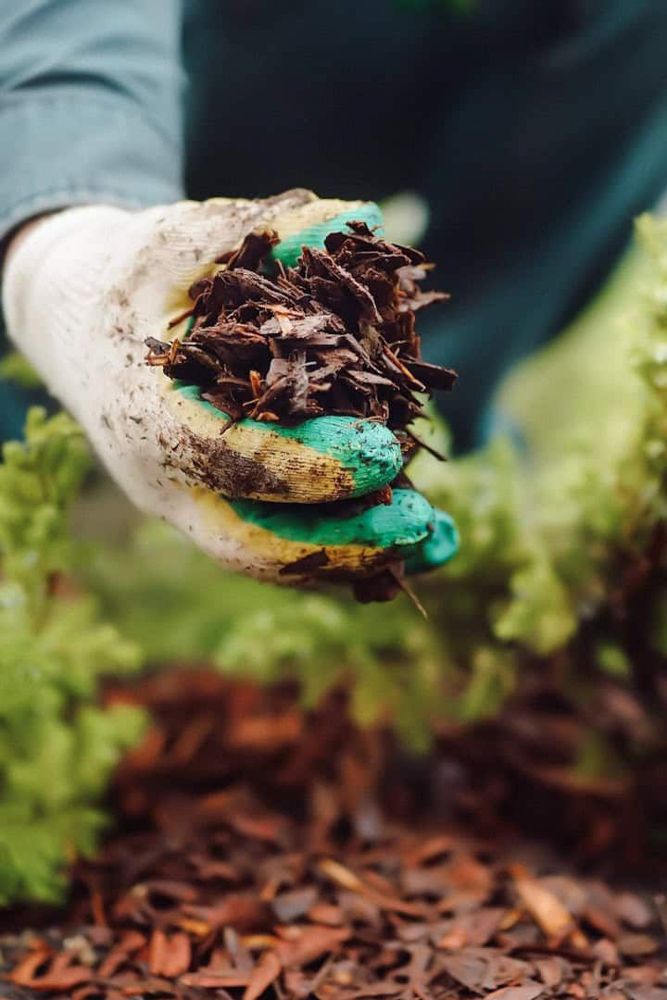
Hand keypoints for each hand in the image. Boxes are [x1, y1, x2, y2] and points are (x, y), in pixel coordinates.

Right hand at [3, 190, 456, 584]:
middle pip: (249, 541)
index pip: (226, 457)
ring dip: (357, 558)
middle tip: (422, 522)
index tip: (386, 452)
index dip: (307, 464)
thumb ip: (258, 230)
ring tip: (441, 541)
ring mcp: (191, 505)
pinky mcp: (221, 509)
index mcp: (148, 414)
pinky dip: (351, 552)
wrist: (80, 327)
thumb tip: (360, 218)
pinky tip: (423, 544)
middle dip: (338, 541)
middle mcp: (165, 479)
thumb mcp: (179, 241)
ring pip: (273, 557)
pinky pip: (286, 546)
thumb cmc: (134, 278)